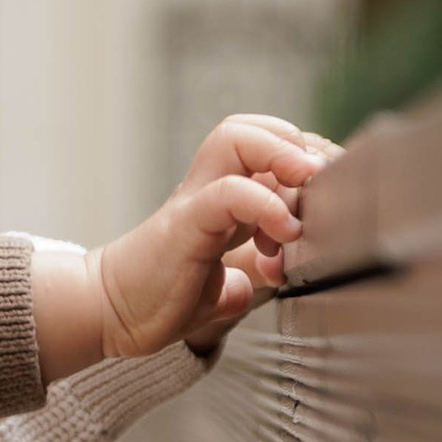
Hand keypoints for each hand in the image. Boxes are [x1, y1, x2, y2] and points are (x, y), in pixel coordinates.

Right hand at [30, 115, 338, 376]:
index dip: (306, 158)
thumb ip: (244, 278)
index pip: (267, 147)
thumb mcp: (221, 288)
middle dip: (299, 144)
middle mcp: (209, 189)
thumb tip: (257, 283)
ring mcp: (195, 202)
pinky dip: (265, 204)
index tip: (332, 195)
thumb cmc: (160, 299)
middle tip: (324, 181)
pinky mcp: (184, 225)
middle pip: (250, 127)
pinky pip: (228, 193)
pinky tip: (285, 234)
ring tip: (307, 184)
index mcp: (222, 200)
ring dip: (282, 153)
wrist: (108, 314)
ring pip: (235, 137)